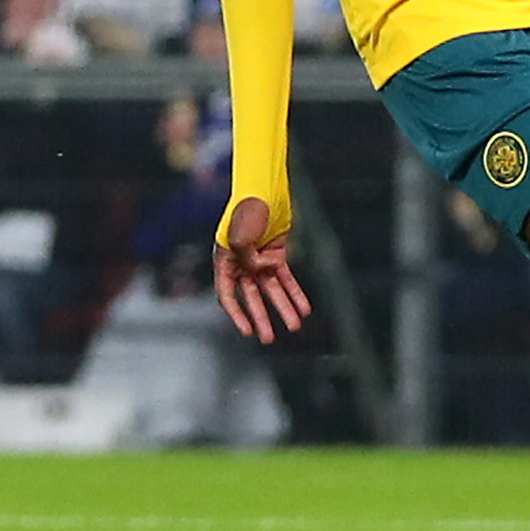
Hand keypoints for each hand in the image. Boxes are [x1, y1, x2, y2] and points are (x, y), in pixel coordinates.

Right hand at [214, 196, 309, 345]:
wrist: (266, 191)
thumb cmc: (246, 212)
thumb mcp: (240, 237)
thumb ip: (249, 260)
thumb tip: (264, 272)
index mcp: (224, 262)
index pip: (228, 295)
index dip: (237, 314)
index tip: (247, 331)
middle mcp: (241, 264)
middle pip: (252, 297)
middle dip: (261, 318)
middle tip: (269, 339)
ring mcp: (260, 259)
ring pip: (273, 290)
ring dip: (283, 308)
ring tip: (294, 327)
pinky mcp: (278, 253)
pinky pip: (287, 278)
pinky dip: (296, 292)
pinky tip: (304, 308)